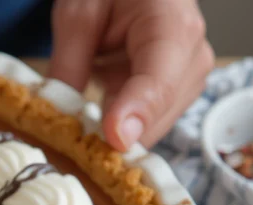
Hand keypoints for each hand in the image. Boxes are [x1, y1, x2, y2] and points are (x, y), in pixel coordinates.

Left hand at [49, 0, 213, 150]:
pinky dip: (120, 122)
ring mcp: (188, 77)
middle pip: (157, 113)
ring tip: (86, 107)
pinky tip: (100, 104)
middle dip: (115, 130)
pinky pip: (147, 123)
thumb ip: (69, 65)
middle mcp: (192, 56)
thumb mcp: (77, 16)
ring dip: (116, 127)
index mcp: (173, 25)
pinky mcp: (176, 92)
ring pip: (152, 126)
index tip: (112, 139)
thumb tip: (60, 118)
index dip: (135, 114)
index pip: (160, 81)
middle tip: (70, 133)